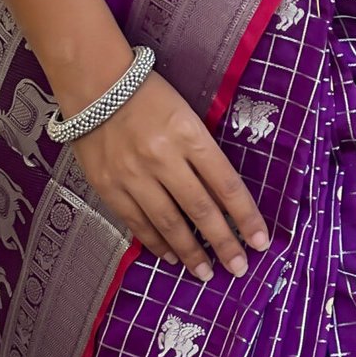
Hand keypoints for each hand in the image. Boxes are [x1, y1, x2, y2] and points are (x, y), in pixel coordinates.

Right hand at [73, 68, 269, 280]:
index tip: (260, 241)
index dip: (245, 216)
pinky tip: (170, 256)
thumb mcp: (186, 115)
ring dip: (191, 252)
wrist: (94, 83)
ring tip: (206, 273)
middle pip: (201, 209)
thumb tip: (222, 198)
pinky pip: (138, 222)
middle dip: (223, 243)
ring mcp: (133, 175)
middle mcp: (163, 157)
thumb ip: (202, 153)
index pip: (226, 183)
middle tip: (239, 268)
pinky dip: (156, 242)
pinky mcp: (108, 186)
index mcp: (189, 134)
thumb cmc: (149, 95)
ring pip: (169, 223)